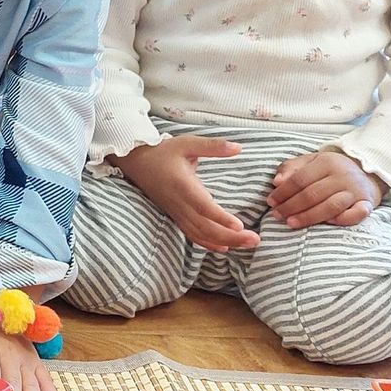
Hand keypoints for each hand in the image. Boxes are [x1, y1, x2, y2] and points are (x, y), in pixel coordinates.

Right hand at [110, 137, 259, 252]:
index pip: (203, 206)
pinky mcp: (174, 215)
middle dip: (231, 236)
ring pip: (200, 233)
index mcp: (182, 184)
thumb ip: (213, 146)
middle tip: (254, 239)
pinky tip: (224, 248)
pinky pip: (191, 234)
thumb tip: (239, 148)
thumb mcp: (187, 143)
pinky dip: (207, 243)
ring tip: (247, 244)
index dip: (220, 217)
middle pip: (205, 226)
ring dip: (224, 242)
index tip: (240, 225)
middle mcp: (178, 202)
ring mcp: (176, 211)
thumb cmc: (162, 151)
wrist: (136, 161)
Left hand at [269, 150, 383, 228]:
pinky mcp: (368, 204)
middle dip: (291, 206)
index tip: (270, 202)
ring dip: (309, 216)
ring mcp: (356, 191)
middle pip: (312, 194)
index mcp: (326, 162)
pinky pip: (356, 215)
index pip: (300, 179)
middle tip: (277, 216)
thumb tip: (276, 181)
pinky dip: (342, 220)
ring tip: (291, 223)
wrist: (368, 172)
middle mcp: (342, 176)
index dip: (283, 192)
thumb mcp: (311, 161)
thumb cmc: (332, 169)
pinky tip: (327, 223)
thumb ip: (291, 168)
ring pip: (330, 206)